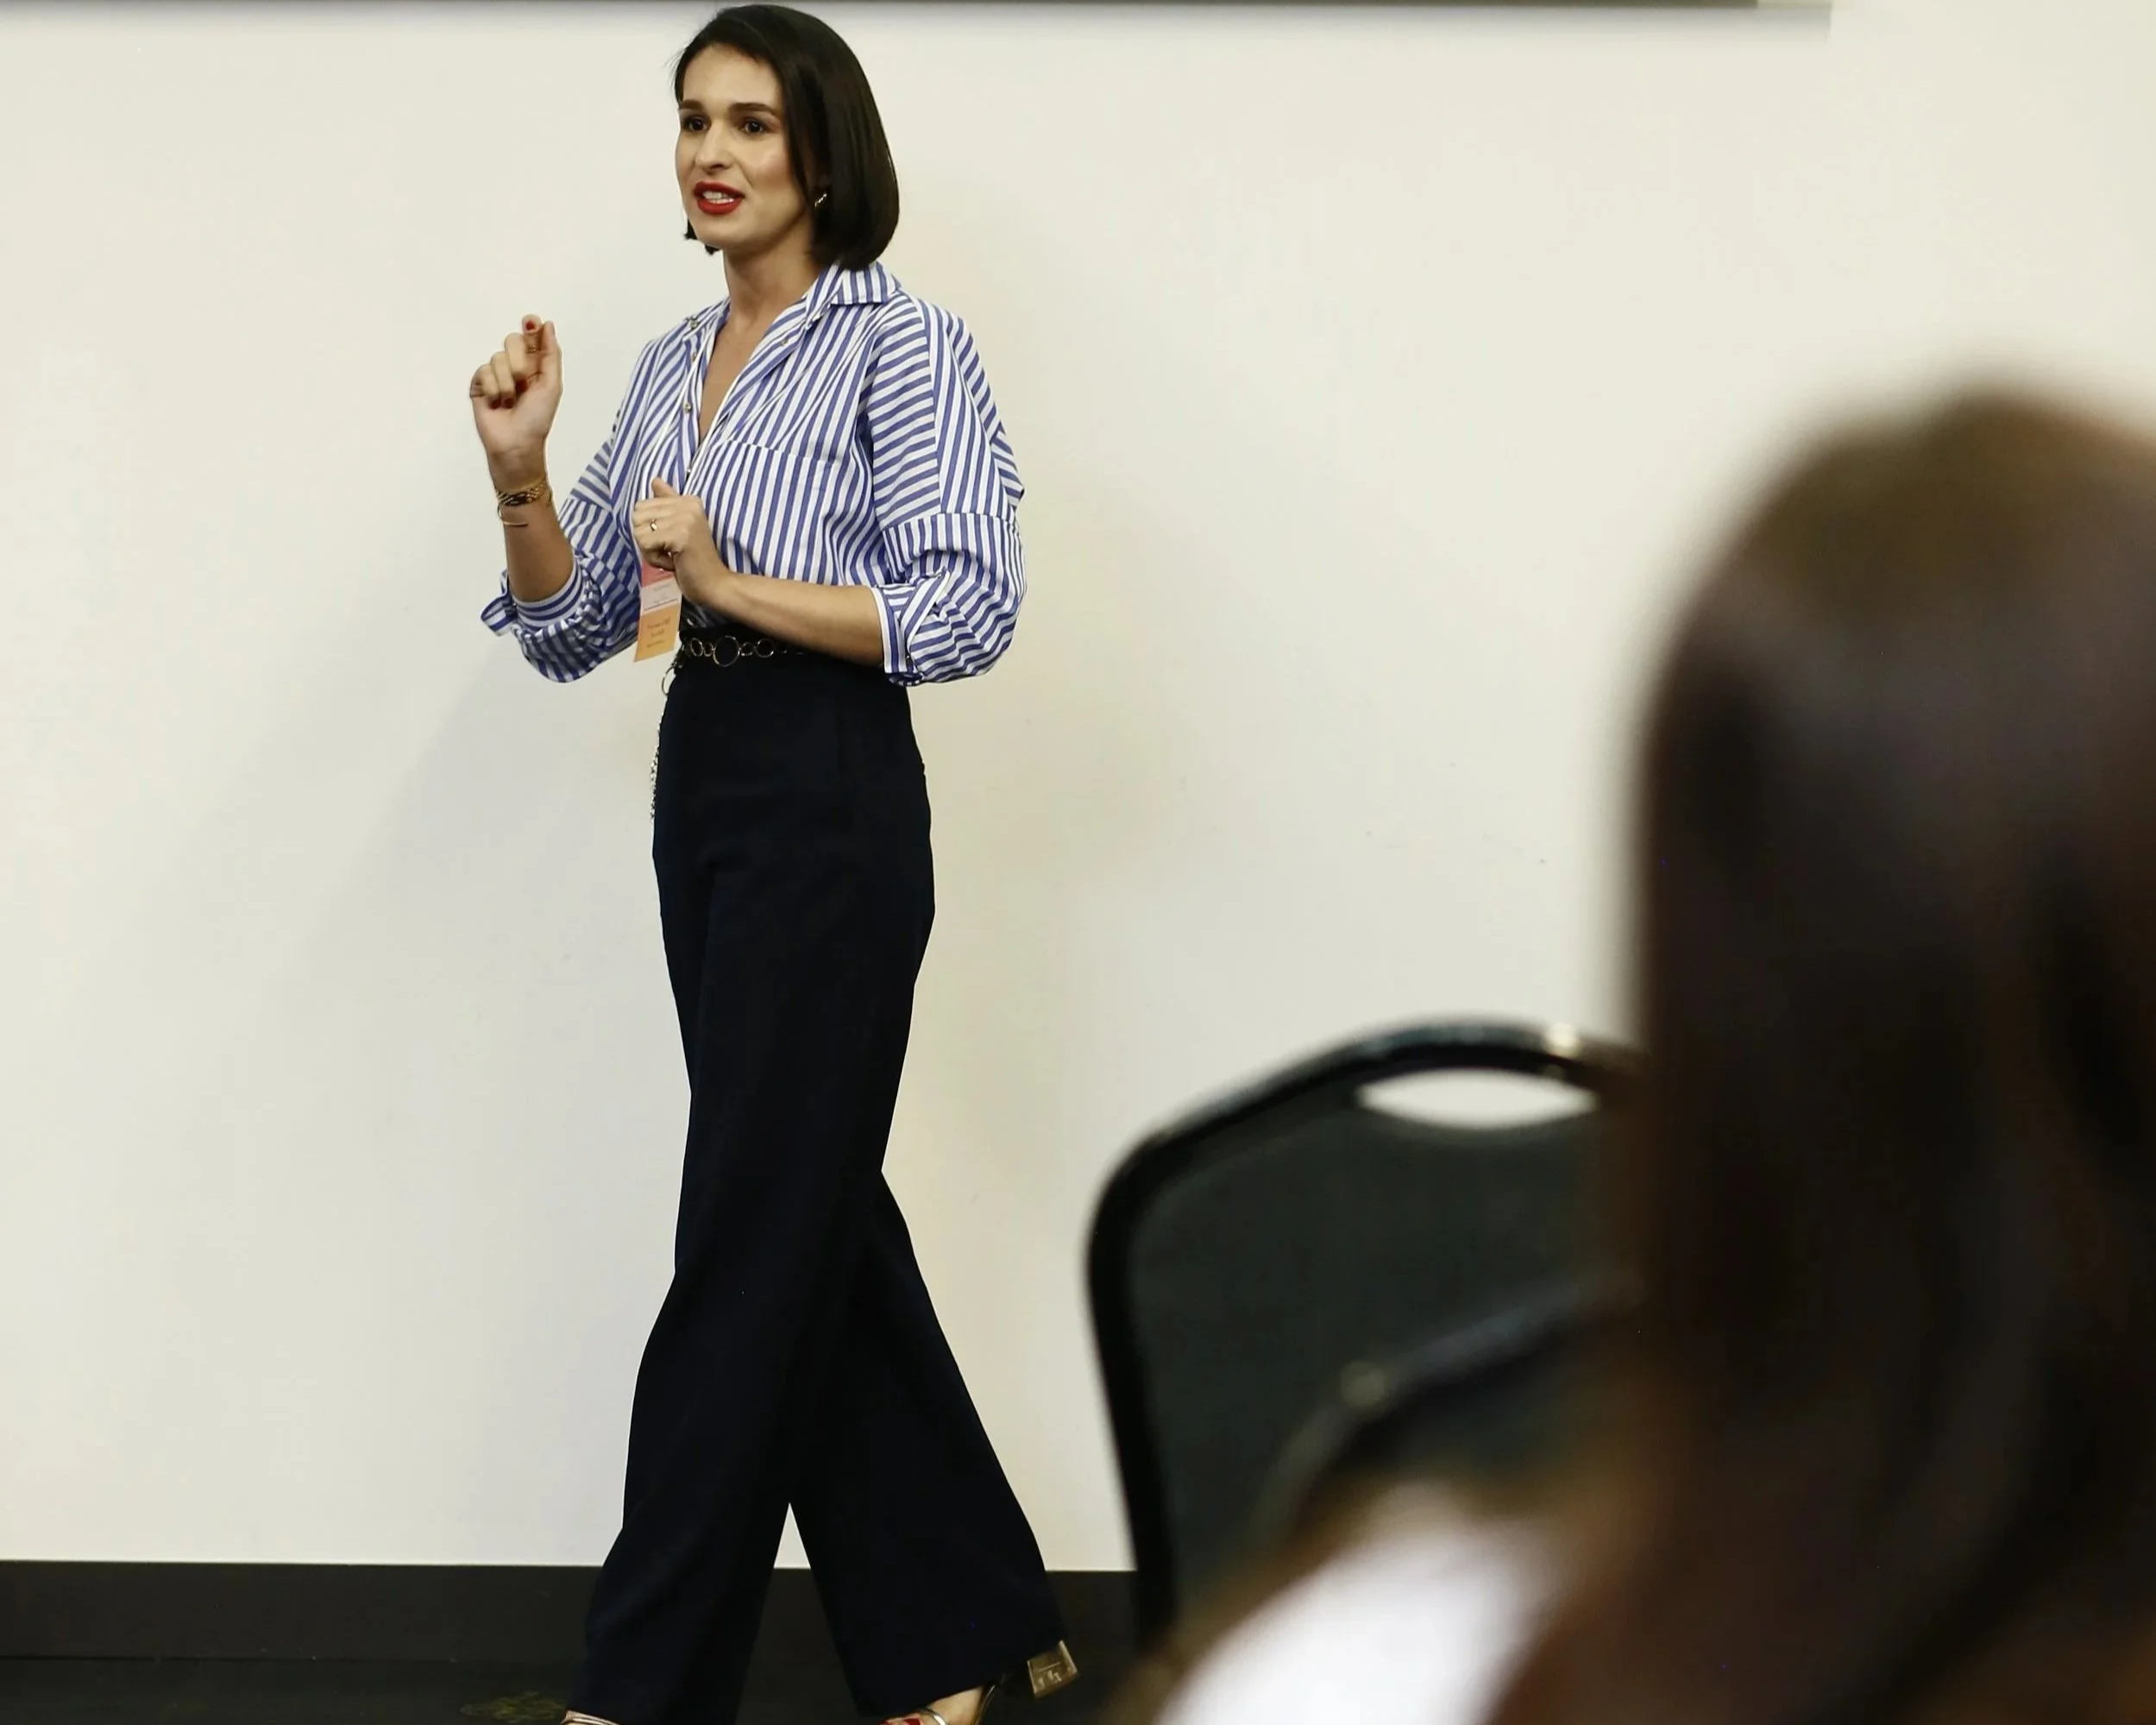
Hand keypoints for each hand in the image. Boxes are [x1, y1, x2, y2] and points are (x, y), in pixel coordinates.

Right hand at [469, 315, 562, 471]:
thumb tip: (547, 324)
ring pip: (497, 358)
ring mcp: (495, 374)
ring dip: (508, 383)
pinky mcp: (479, 384)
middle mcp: (514, 366)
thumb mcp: (551, 385)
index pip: (530, 337)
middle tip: (524, 382)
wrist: (516, 443)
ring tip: (510, 401)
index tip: (530, 321)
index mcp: (535, 365)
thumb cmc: (537, 418)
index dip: (530, 327)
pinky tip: (496, 403)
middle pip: (512, 341)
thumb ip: (550, 354)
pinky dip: (493, 388)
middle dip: (520, 362)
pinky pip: (483, 371)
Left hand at [634, 477, 729, 604]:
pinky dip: (654, 559)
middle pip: (637, 516)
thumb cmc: (695, 561)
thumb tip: (655, 480)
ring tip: (673, 556)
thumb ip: (667, 503)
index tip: (673, 542)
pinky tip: (673, 563)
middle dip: (647, 539)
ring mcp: (685, 519)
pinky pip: (645, 544)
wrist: (715, 585)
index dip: (651, 529)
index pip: (643, 506)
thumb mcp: (681, 527)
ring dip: (650, 551)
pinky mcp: (680, 535)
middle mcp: (688, 504)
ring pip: (639, 530)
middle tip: (671, 551)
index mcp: (688, 500)